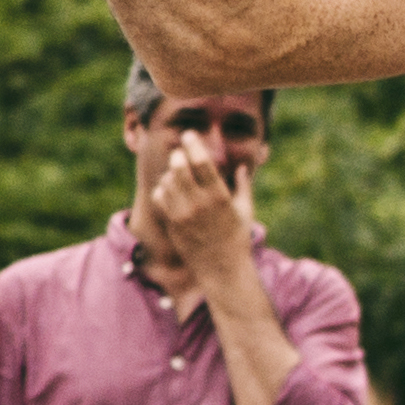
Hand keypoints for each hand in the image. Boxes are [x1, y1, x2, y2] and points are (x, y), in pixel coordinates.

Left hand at [142, 132, 259, 296]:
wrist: (221, 270)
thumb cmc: (237, 239)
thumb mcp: (245, 210)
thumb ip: (243, 185)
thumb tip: (242, 166)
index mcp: (219, 197)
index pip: (202, 163)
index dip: (193, 144)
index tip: (189, 134)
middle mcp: (198, 204)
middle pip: (179, 168)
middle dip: (178, 155)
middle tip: (180, 153)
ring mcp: (182, 215)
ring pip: (167, 182)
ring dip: (170, 173)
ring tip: (177, 173)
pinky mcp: (171, 224)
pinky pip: (159, 198)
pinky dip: (162, 189)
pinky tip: (170, 190)